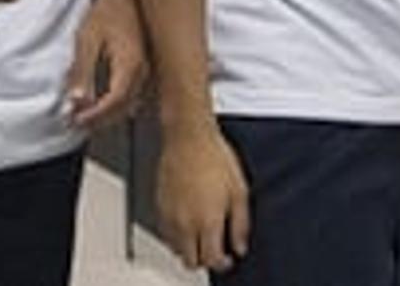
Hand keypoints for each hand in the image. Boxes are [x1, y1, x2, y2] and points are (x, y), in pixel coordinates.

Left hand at [66, 0, 146, 129]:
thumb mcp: (86, 41)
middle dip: (98, 119)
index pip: (113, 102)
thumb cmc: (106, 13)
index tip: (75, 120)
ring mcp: (145, 69)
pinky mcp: (143, 66)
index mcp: (129, 65)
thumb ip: (81, 72)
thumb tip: (76, 101)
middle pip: (122, 107)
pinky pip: (133, 94)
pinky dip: (116, 104)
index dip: (94, 116)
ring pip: (129, 103)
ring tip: (86, 115)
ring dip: (107, 114)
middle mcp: (141, 70)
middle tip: (76, 122)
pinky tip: (104, 103)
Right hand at [158, 123, 250, 273]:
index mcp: (207, 221)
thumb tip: (240, 245)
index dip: (222, 264)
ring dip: (189, 248)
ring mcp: (169, 216)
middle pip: (190, 261)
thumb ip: (240, 223)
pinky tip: (188, 221)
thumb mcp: (239, 190)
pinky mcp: (159, 207)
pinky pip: (166, 233)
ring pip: (176, 249)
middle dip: (204, 260)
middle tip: (214, 249)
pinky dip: (177, 235)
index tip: (228, 259)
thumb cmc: (214, 156)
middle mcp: (185, 223)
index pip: (212, 259)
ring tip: (201, 234)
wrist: (188, 136)